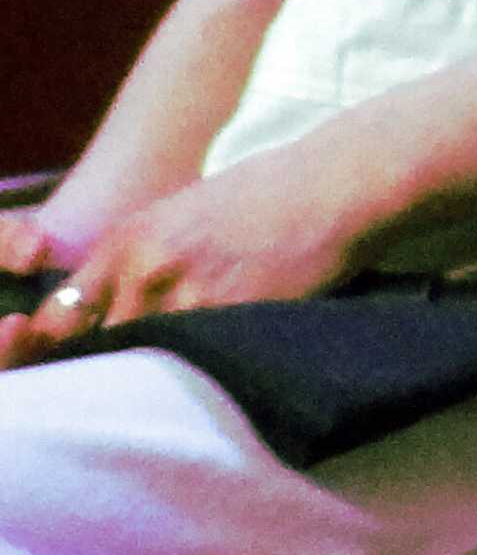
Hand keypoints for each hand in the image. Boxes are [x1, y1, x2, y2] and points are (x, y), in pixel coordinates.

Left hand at [0, 142, 386, 362]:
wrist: (337, 184)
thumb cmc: (269, 193)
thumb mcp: (180, 214)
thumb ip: (139, 260)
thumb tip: (113, 312)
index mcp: (125, 241)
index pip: (61, 318)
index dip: (75, 343)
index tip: (99, 352)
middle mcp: (145, 270)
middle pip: (103, 347)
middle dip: (125, 359)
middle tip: (157, 361)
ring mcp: (188, 297)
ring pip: (149, 363)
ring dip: (167, 371)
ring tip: (199, 362)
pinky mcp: (232, 318)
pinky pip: (199, 364)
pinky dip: (209, 368)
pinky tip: (230, 356)